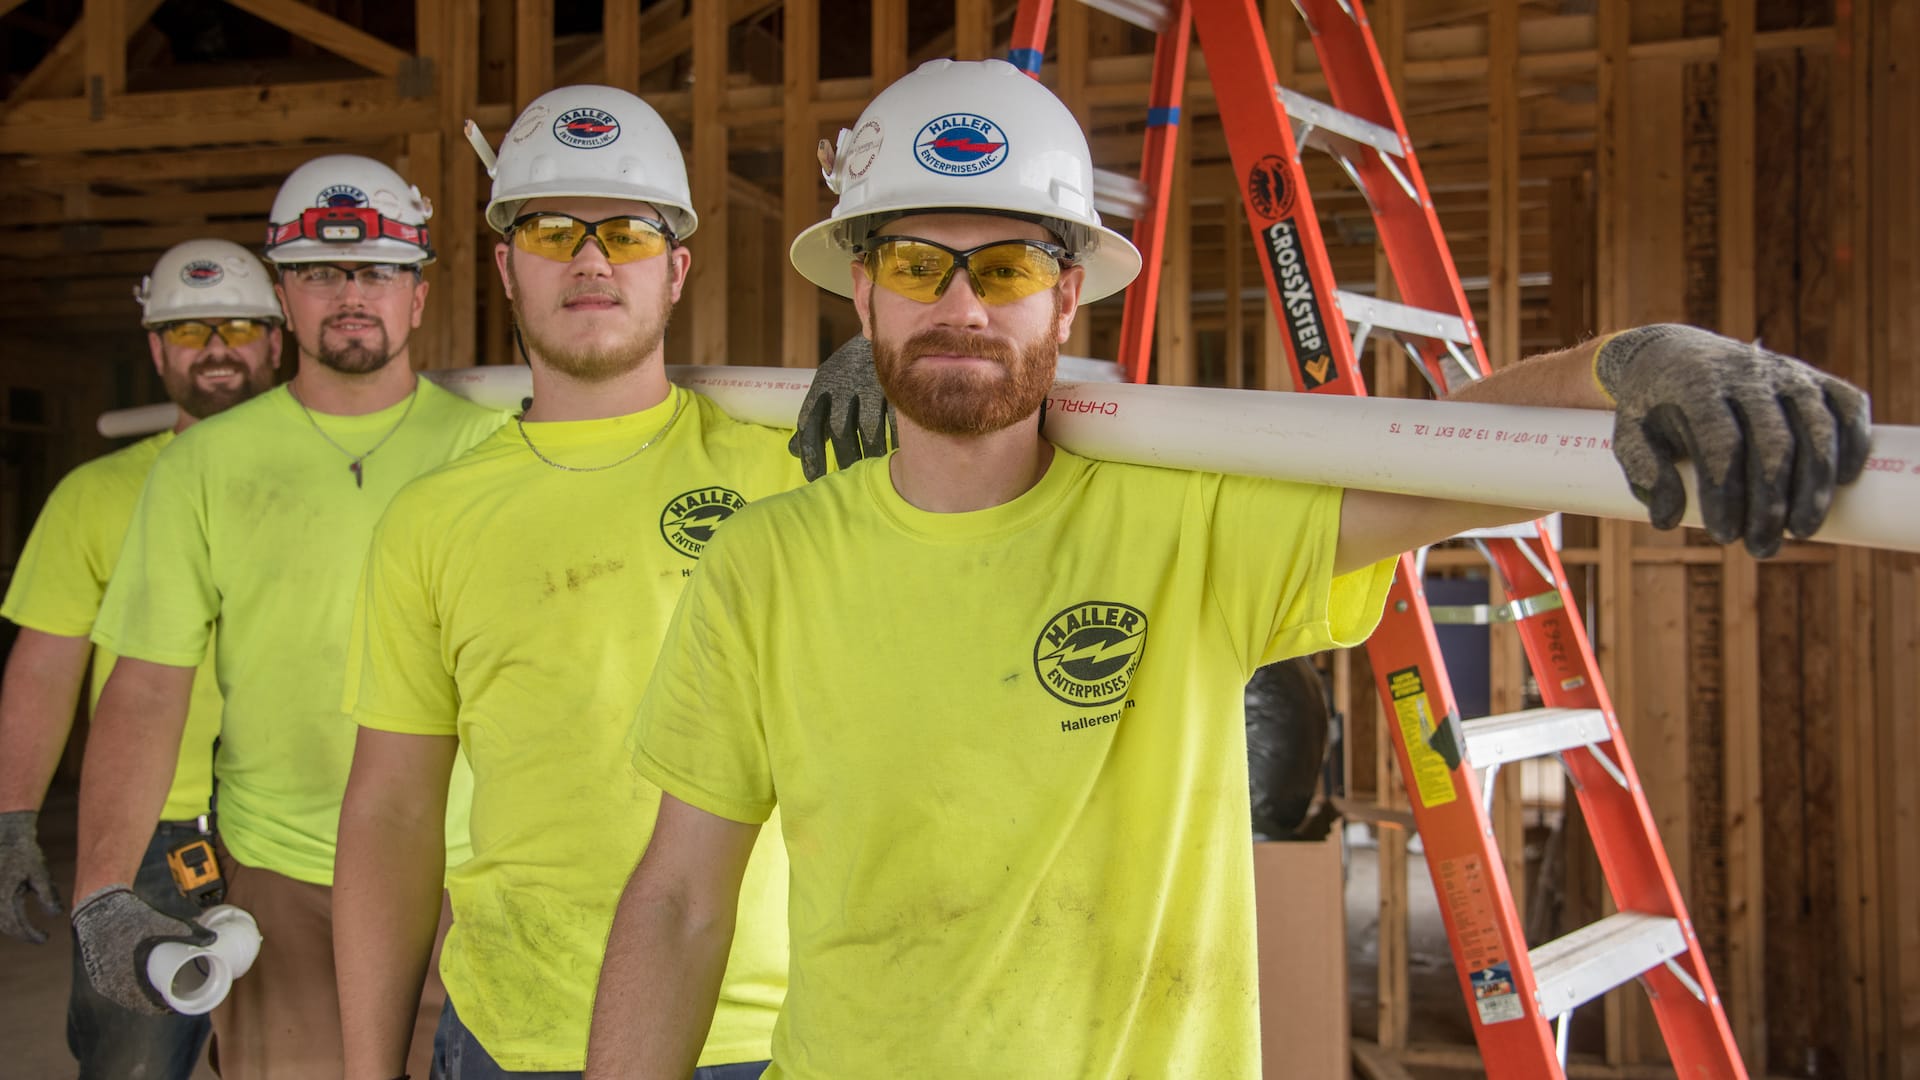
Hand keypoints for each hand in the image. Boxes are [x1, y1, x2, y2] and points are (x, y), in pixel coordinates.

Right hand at [0, 810, 61, 943]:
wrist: (6, 836)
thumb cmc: (25, 853)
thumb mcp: (40, 872)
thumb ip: (47, 894)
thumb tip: (56, 915)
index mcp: (4, 896)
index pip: (16, 925)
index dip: (30, 935)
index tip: (45, 939)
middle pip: (6, 925)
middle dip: (22, 933)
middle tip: (39, 938)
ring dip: (13, 927)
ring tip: (29, 931)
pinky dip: (6, 917)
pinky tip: (17, 918)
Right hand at [71, 885, 213, 1013]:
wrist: (100, 904)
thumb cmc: (130, 916)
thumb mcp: (163, 923)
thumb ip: (190, 931)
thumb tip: (213, 938)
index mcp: (126, 978)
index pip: (146, 1004)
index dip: (163, 1007)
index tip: (177, 1003)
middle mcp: (110, 983)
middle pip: (137, 1001)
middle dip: (156, 1001)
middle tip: (174, 995)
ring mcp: (100, 979)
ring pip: (125, 995)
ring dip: (142, 995)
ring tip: (160, 991)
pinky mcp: (96, 971)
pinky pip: (114, 987)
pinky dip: (128, 989)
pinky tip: (138, 987)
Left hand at [789, 335, 893, 480]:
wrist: (885, 329)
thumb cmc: (851, 368)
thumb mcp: (827, 386)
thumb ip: (813, 418)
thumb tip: (793, 451)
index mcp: (823, 384)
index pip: (809, 421)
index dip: (810, 451)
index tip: (813, 477)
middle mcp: (843, 383)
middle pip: (839, 429)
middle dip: (842, 457)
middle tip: (845, 478)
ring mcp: (870, 383)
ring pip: (868, 428)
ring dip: (869, 452)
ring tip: (870, 468)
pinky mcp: (895, 384)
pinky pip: (894, 418)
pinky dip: (893, 437)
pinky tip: (894, 452)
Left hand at [1595, 324, 1870, 556]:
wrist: (1675, 356)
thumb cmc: (1654, 410)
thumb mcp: (1632, 438)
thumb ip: (1645, 476)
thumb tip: (1667, 520)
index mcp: (1697, 387)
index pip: (1721, 445)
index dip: (1726, 495)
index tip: (1722, 536)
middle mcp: (1747, 376)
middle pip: (1773, 444)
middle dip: (1771, 503)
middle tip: (1761, 548)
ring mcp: (1787, 374)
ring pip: (1815, 429)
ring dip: (1815, 486)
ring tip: (1801, 531)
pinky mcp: (1815, 378)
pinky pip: (1846, 407)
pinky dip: (1853, 443)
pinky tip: (1843, 482)